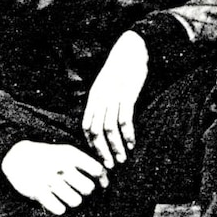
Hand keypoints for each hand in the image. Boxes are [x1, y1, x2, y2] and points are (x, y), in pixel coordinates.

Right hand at [2, 139, 108, 214]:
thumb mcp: (68, 153)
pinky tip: (55, 201)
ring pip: (76, 201)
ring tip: (66, 195)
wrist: (18, 156)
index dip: (102, 179)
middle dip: (86, 191)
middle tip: (78, 189)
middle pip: (88, 189)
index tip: (100, 184)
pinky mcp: (37, 192)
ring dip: (72, 200)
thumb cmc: (50, 157)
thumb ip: (87, 164)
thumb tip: (106, 182)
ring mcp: (49, 179)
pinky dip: (59, 208)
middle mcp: (62, 166)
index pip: (97, 170)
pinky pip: (59, 209)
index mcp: (71, 155)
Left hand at [82, 30, 149, 169]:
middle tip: (109, 167)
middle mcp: (100, 99)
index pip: (85, 127)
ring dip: (115, 147)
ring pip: (109, 129)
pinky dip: (127, 134)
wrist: (131, 48)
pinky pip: (125, 119)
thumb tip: (102, 124)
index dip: (90, 145)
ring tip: (122, 159)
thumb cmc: (121, 69)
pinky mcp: (127, 94)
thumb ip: (102, 102)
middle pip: (94, 132)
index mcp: (93, 98)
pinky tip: (132, 144)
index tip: (98, 157)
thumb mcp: (105, 85)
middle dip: (101, 152)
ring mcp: (113, 97)